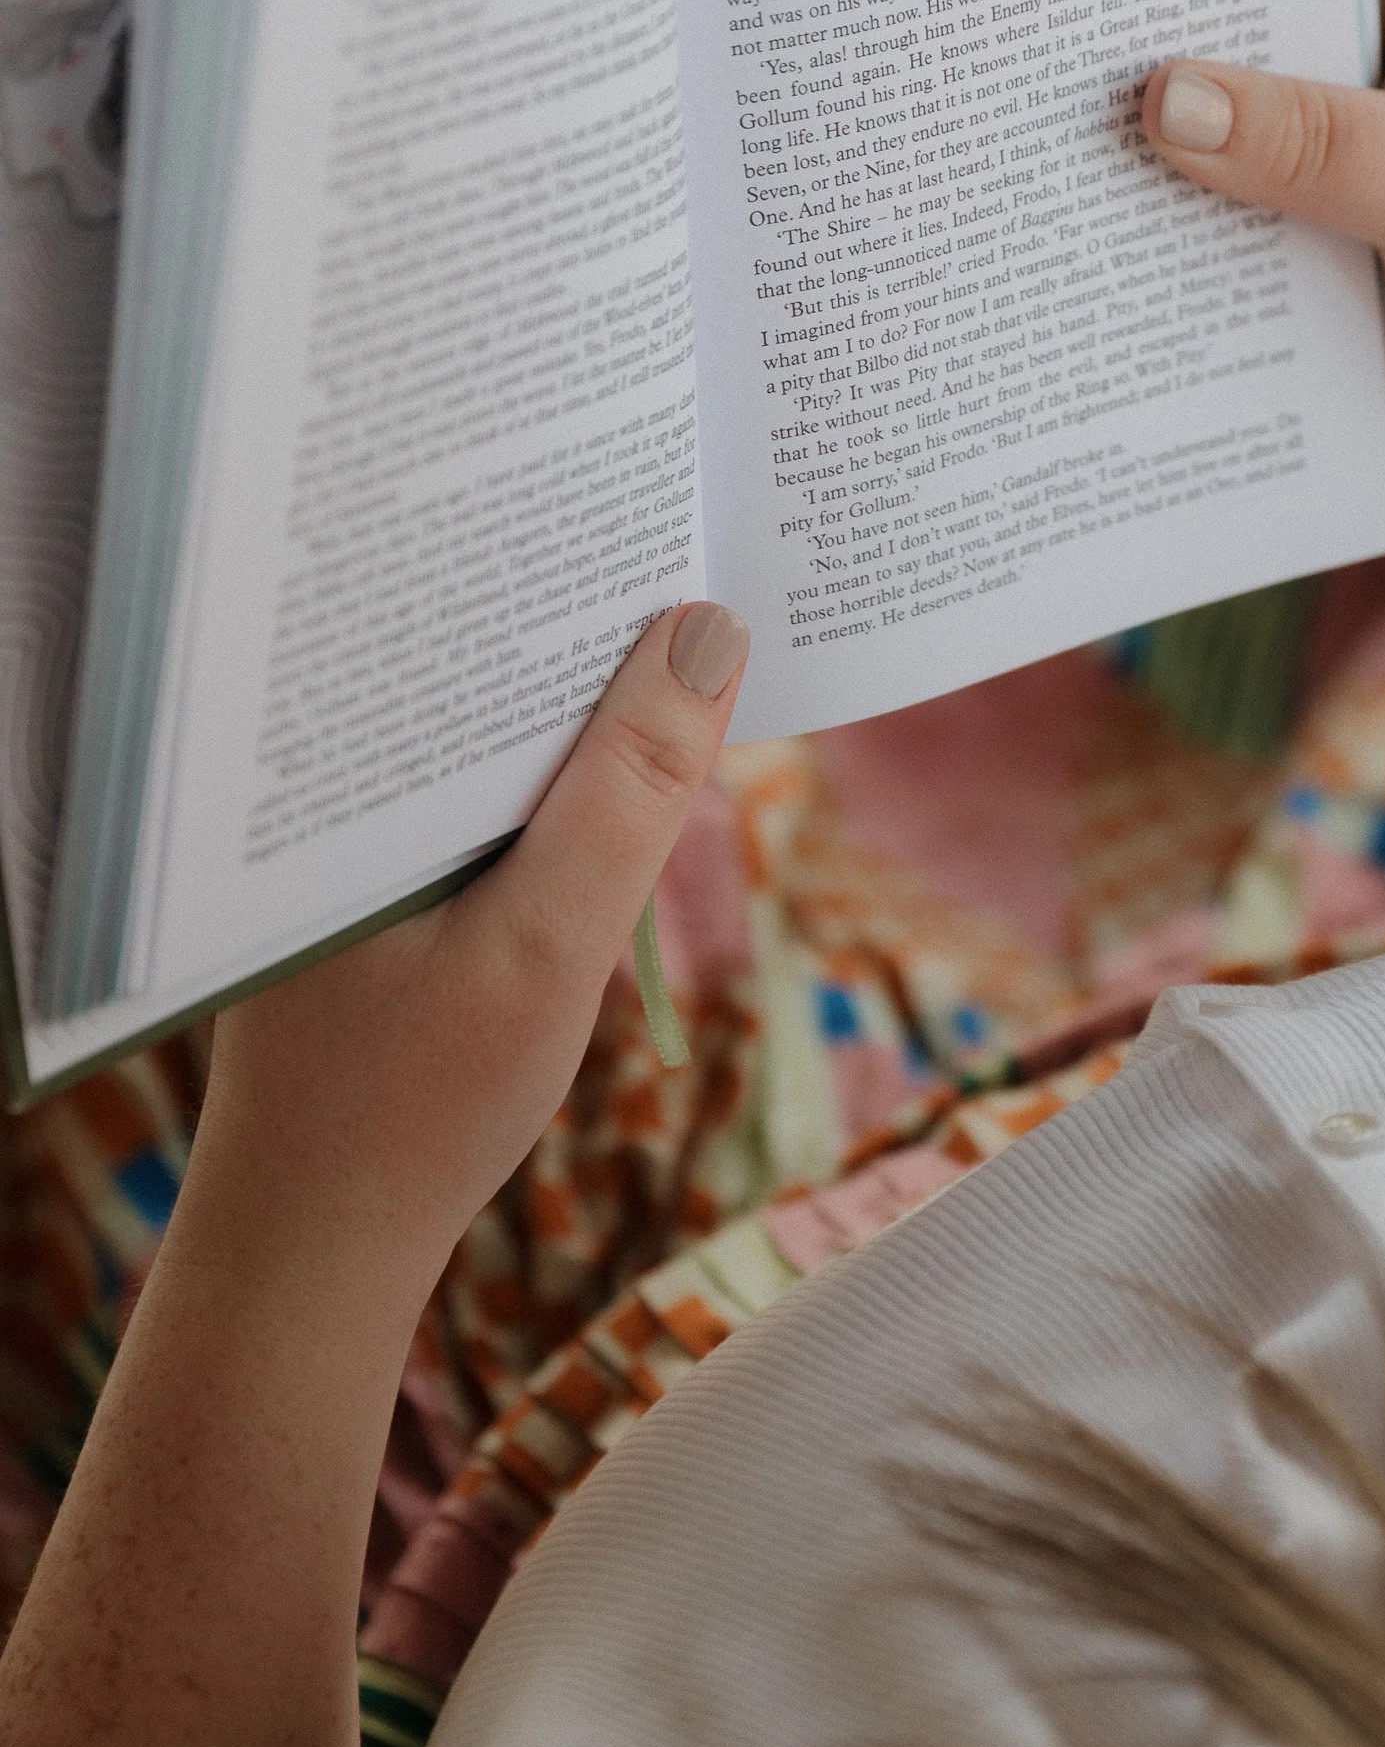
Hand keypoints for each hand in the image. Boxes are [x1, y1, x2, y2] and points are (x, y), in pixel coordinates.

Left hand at [180, 599, 748, 1329]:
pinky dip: (548, 765)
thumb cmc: (414, 1111)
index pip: (452, 609)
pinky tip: (625, 758)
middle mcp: (321, 778)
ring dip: (573, 688)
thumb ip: (628, 793)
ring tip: (682, 629)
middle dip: (584, 605)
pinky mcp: (372, 878)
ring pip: (480, 720)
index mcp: (333, 767)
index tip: (668, 490)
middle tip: (705, 546)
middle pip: (469, 651)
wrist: (312, 1256)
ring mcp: (343, 829)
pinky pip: (474, 781)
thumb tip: (710, 629)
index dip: (564, 548)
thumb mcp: (547, 944)